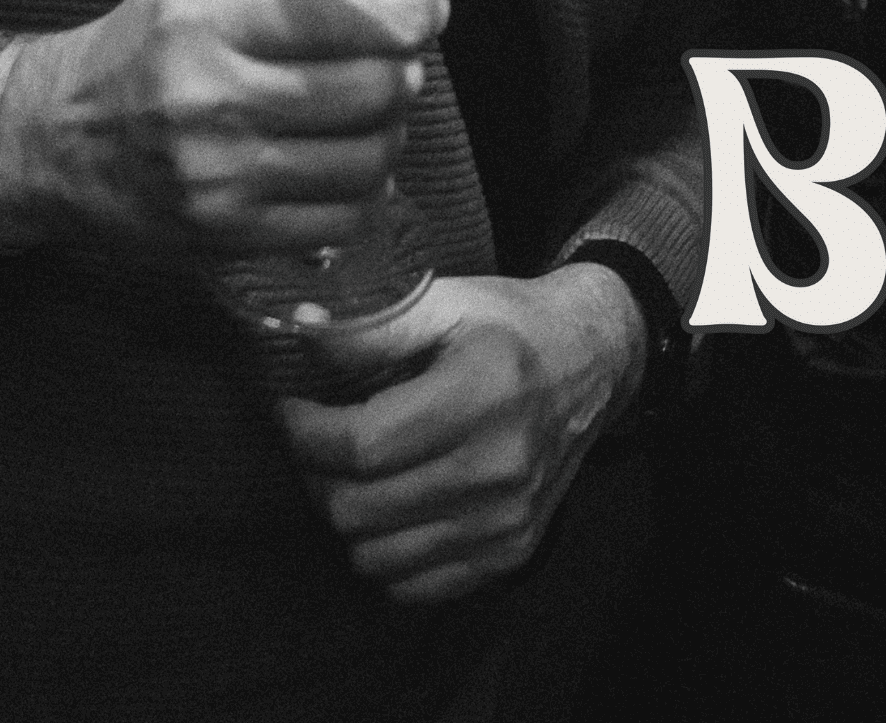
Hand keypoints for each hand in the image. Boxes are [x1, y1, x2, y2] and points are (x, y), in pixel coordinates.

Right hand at [0, 0, 446, 258]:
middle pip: (369, 90)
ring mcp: (220, 178)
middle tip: (399, 65)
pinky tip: (349, 167)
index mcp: (205, 21)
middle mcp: (213, 100)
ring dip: (392, 134)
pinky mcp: (226, 235)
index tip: (428, 13)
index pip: (340, 16)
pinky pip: (338, 220)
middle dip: (404, 73)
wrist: (49, 144)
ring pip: (367, 159)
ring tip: (377, 116)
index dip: (407, 15)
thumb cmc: (133, 52)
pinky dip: (364, 192)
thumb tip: (392, 6)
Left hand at [280, 263, 646, 606]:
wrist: (593, 360)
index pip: (362, 445)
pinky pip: (413, 586)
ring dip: (348, 519)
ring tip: (355, 475)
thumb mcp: (449, 299)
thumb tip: (303, 332)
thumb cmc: (512, 325)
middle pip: (358, 509)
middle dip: (318, 475)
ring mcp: (507, 519)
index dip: (307, 433)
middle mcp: (498, 466)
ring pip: (374, 557)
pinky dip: (386, 554)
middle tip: (319, 444)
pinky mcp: (511, 552)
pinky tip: (392, 508)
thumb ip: (374, 323)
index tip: (291, 411)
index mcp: (481, 393)